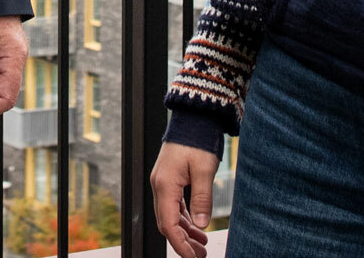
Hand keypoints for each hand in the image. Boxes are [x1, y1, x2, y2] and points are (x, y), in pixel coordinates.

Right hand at [150, 141, 216, 257]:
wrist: (192, 118)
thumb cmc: (197, 139)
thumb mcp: (203, 170)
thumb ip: (202, 199)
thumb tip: (202, 225)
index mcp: (164, 185)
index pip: (169, 225)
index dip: (180, 245)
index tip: (193, 257)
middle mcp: (160, 186)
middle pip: (167, 223)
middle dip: (183, 242)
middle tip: (201, 254)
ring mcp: (163, 183)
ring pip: (171, 216)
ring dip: (185, 232)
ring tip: (202, 244)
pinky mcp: (170, 180)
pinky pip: (175, 206)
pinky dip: (185, 219)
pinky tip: (197, 226)